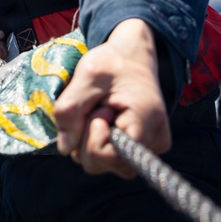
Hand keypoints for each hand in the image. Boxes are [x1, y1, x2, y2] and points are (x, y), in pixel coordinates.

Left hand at [54, 19, 170, 178]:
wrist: (132, 57)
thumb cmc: (111, 63)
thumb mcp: (85, 76)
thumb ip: (70, 110)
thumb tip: (64, 148)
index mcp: (146, 121)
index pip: (111, 157)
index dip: (92, 138)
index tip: (97, 110)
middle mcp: (156, 140)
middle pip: (104, 164)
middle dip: (87, 138)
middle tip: (97, 107)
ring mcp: (152, 147)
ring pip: (105, 164)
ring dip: (90, 139)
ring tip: (101, 111)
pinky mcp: (144, 148)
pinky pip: (110, 159)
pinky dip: (98, 141)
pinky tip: (105, 119)